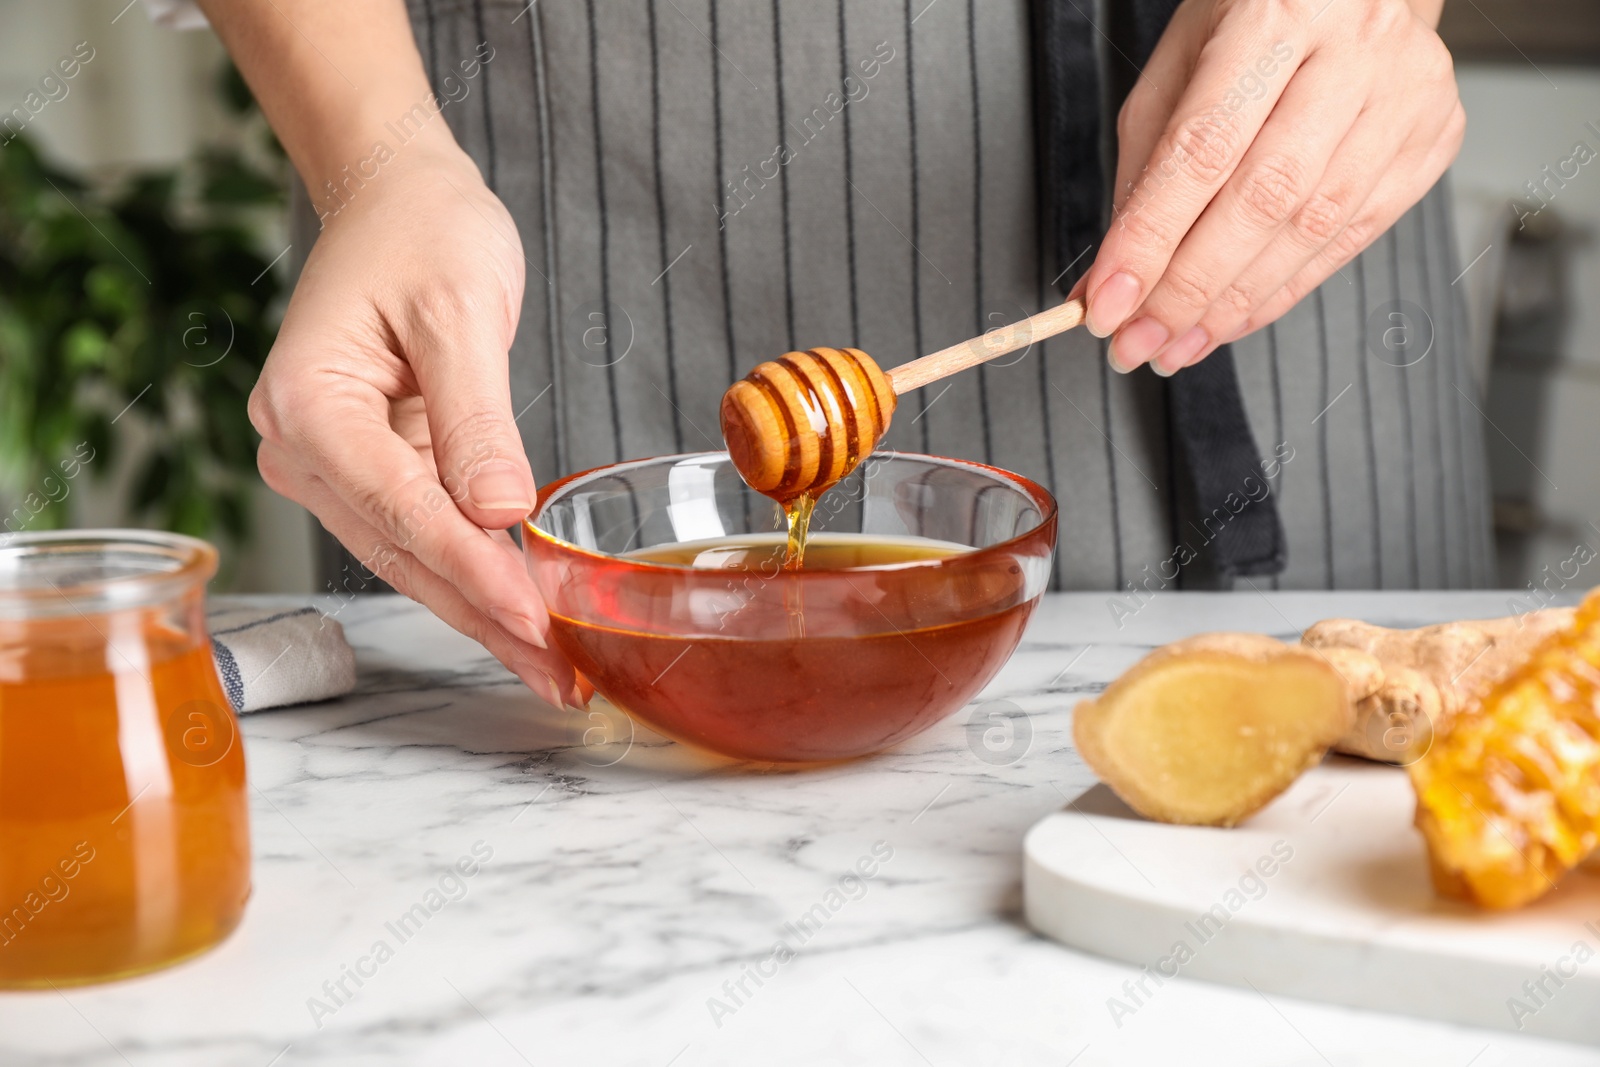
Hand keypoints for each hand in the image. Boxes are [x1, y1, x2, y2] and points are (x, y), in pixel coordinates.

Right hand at [249, 144, 581, 706]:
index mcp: (310, 405)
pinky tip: (522, 615)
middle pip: (403, 554)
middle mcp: (302, 448)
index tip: (534, 622)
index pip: (401, 510)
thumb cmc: (423, 231)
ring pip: (411, 559)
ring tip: (555, 669)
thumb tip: (498, 513)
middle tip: (562, 679)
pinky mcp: (365, 470)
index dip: (473, 571)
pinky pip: (421, 535)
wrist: (395, 197)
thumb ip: (476, 418)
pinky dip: (474, 575)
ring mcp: (328, 467)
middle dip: (486, 619)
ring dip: (483, 614)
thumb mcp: (459, 310)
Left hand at [1074, 0, 1463, 375]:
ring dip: (1235, 303)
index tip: (1109, 304)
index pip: (1204, 148)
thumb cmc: (1258, 16)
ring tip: (1178, 342)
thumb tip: (1112, 279)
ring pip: (1314, 227)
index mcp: (1277, 15)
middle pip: (1265, 197)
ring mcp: (1406, 94)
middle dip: (1190, 287)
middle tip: (1138, 342)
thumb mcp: (1180, 66)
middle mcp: (1354, 50)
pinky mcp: (1432, 137)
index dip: (1151, 239)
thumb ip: (1144, 170)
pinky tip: (1235, 317)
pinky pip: (1352, 237)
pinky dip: (1284, 289)